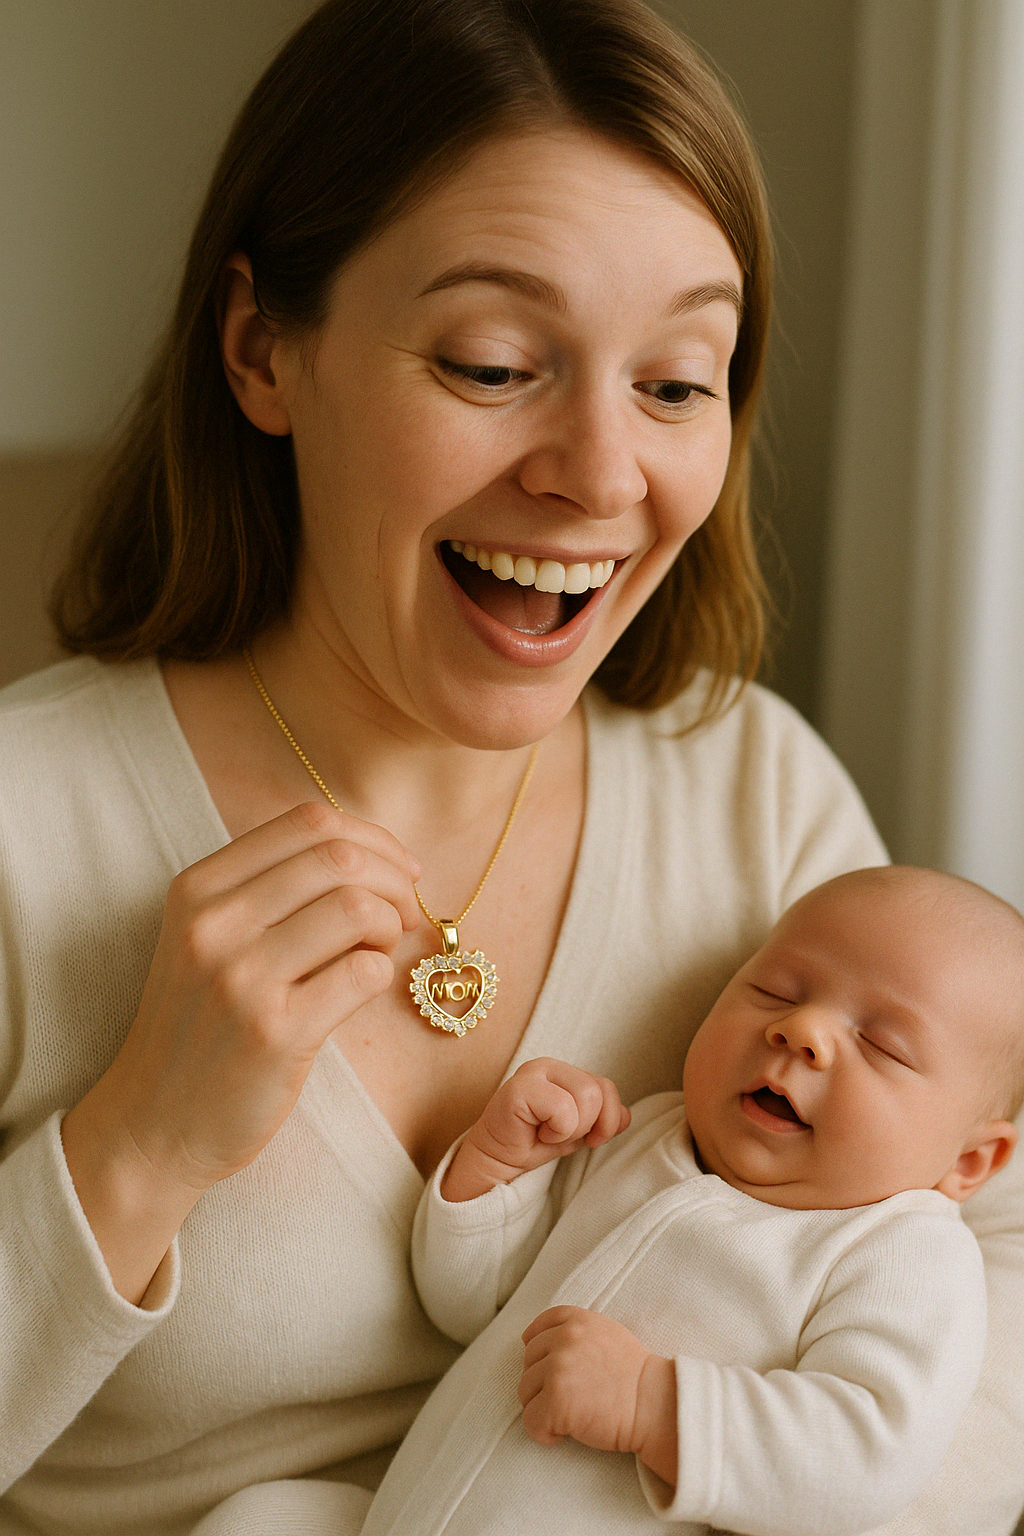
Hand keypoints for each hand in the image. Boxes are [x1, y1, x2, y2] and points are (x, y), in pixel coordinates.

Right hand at [62, 801, 420, 1299]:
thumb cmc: (201, 1025)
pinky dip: (382, 974)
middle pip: (339, 857)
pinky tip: (364, 988)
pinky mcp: (274, 1032)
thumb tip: (376, 854)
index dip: (371, 838)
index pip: (307, 823)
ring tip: (379, 952)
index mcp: (199, 888)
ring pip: (357, 909)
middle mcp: (213, 923)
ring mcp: (241, 978)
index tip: (397, 870)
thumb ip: (273, 890)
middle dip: (393, 881)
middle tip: (404, 914)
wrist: (153, 1123)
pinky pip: (363, 973)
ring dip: (390, 927)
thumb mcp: (210, 939)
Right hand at [440, 1058, 629, 1201]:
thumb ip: (603, 1120)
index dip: (607, 1119)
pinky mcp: (519, 1088)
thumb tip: (626, 1116)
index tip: (589, 1140)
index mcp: (565, 1072)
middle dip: (588, 1126)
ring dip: (571, 1128)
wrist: (497, 1162)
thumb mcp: (578, 1132)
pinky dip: (557, 1129)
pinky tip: (537, 1132)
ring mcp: (533, 1073)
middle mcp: (549, 1066)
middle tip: (562, 1136)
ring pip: (586, 1096)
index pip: (607, 1087)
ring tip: (548, 1133)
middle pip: (599, 1091)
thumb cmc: (534, 1143)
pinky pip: (562, 1107)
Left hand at [519, 1307, 676, 1484]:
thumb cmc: (635, 1377)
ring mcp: (558, 1369)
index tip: (547, 1370)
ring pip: (525, 1392)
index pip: (538, 1328)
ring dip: (543, 1408)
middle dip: (542, 1384)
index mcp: (576, 1321)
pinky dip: (544, 1433)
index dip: (536, 1350)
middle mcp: (564, 1339)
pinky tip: (566, 1433)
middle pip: (528, 1363)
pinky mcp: (556, 1401)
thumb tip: (535, 1339)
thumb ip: (575, 1333)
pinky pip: (531, 1421)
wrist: (654, 1404)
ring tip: (571, 1415)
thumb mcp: (607, 1335)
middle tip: (570, 1400)